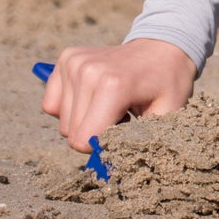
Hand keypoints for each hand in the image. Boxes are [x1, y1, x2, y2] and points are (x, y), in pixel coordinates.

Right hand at [41, 38, 196, 151]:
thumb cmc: (166, 83)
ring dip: (84, 119)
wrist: (163, 45)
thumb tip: (115, 173)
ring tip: (111, 102)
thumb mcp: (167, 115)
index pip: (83, 140)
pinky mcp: (66, 58)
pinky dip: (68, 107)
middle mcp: (88, 71)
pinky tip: (93, 95)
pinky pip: (51, 103)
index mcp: (113, 86)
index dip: (101, 145)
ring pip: (62, 120)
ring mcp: (75, 62)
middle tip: (120, 114)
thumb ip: (140, 144)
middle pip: (71, 133)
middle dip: (94, 133)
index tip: (122, 130)